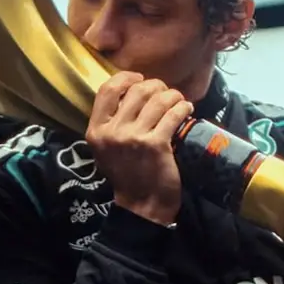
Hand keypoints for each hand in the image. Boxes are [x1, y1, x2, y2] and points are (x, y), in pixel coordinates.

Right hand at [85, 71, 192, 226]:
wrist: (141, 206)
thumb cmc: (126, 176)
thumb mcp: (105, 150)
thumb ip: (110, 123)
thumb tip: (130, 93)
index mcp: (96, 130)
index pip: (107, 89)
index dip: (126, 78)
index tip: (140, 79)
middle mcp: (113, 132)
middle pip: (137, 90)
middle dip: (156, 86)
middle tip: (165, 94)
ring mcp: (134, 138)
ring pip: (158, 99)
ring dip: (173, 95)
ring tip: (178, 101)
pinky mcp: (156, 145)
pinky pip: (173, 114)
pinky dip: (184, 108)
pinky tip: (187, 110)